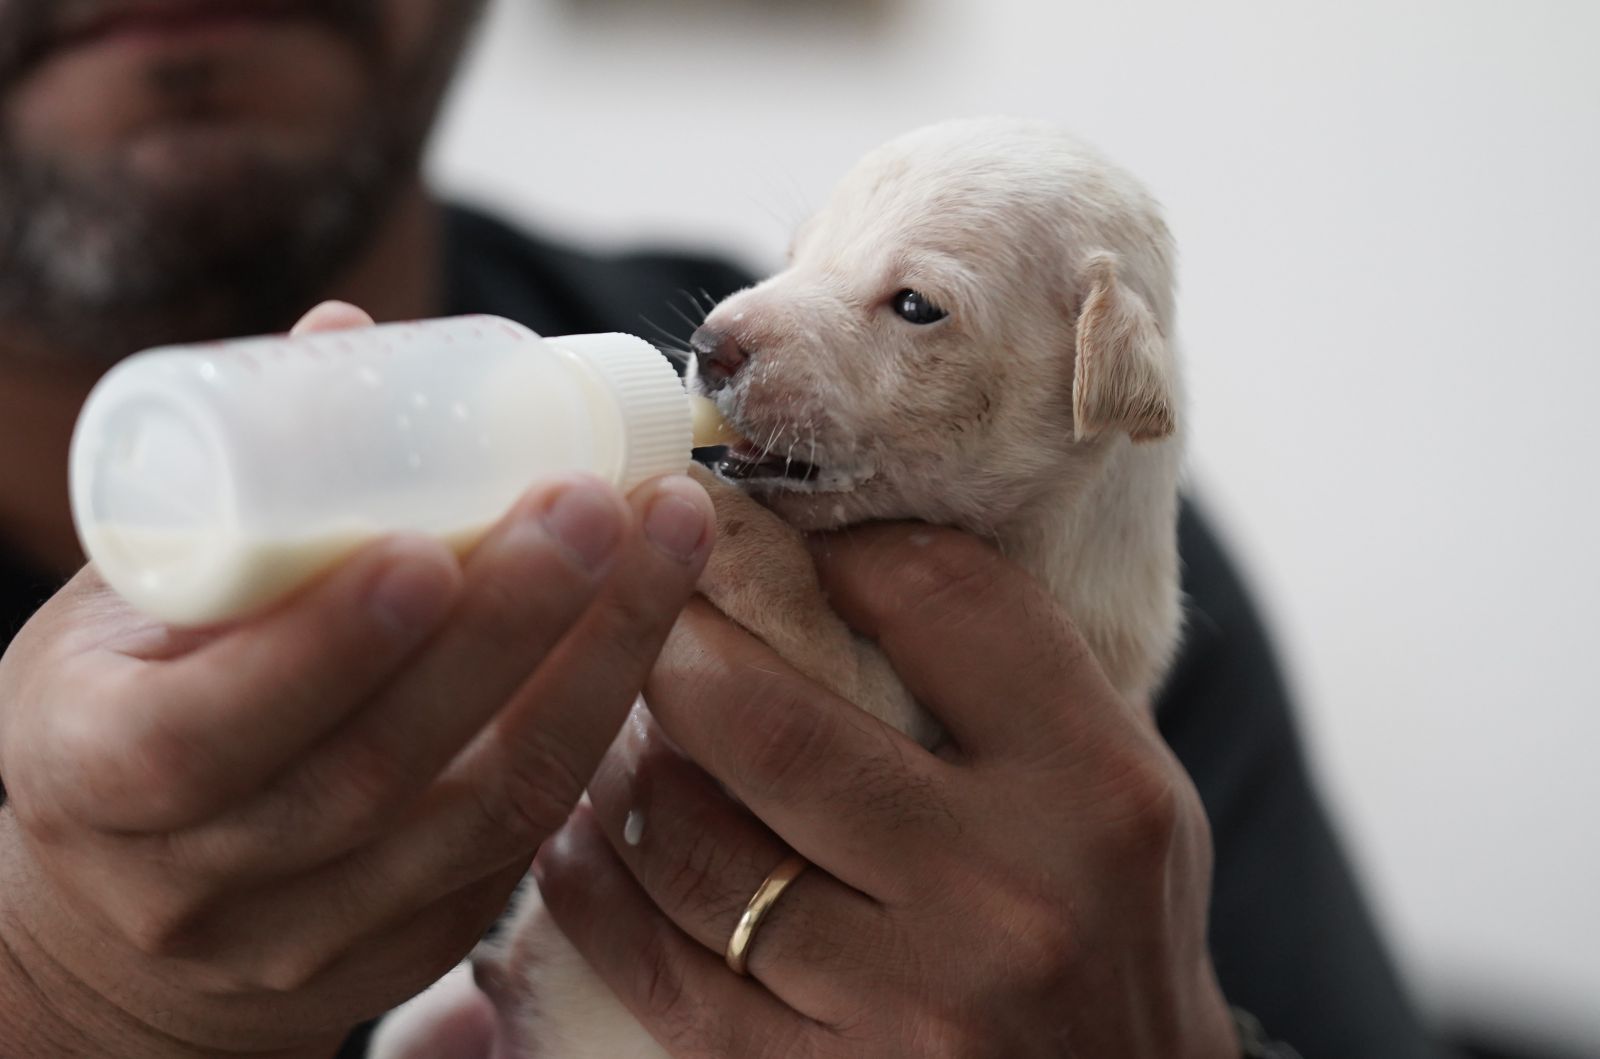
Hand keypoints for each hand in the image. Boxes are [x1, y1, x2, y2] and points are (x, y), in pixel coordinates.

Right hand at [0, 303, 714, 1056]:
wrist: (122, 915)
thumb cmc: (121, 713)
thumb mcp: (126, 604)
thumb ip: (232, 482)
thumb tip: (349, 330)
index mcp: (92, 773)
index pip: (203, 734)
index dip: (325, 646)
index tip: (433, 543)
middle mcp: (198, 881)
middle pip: (377, 772)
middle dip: (509, 629)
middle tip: (599, 503)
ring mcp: (312, 937)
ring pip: (485, 818)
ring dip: (597, 670)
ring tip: (668, 542)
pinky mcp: (407, 949)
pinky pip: (523, 846)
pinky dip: (599, 726)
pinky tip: (651, 627)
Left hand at [534, 523, 1238, 1057]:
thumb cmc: (1117, 928)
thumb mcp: (1118, 787)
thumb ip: (1012, 682)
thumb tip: (845, 554)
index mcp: (1092, 784)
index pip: (937, 600)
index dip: (834, 548)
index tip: (777, 542)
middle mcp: (1008, 889)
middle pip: (771, 725)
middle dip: (673, 653)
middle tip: (640, 618)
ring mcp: (915, 1003)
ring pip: (694, 850)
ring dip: (621, 773)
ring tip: (612, 731)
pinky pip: (666, 975)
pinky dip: (597, 896)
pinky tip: (577, 845)